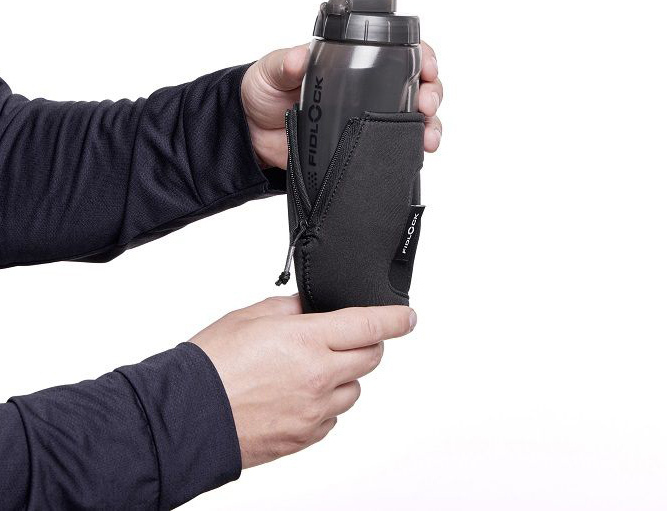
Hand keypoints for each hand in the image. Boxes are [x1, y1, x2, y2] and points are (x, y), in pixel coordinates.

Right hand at [190, 295, 416, 467]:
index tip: (407, 316)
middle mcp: (319, 377)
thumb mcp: (251, 316)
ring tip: (310, 369)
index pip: (369, 326)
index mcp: (308, 340)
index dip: (395, 319)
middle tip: (344, 338)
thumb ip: (290, 309)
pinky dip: (326, 403)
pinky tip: (298, 395)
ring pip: (354, 390)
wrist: (187, 416)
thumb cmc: (212, 364)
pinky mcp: (305, 437)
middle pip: (370, 359)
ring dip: (344, 376)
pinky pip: (332, 417)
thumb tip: (310, 308)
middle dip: (366, 344)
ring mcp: (315, 411)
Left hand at [241, 41, 442, 168]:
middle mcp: (367, 88)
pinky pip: (395, 146)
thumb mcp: (271, 71)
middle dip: (432, 92)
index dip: (421, 54)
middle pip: (416, 84)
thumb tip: (299, 58)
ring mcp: (367, 118)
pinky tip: (419, 152)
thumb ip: (284, 63)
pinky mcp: (361, 146)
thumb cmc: (264, 92)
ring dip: (429, 124)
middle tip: (426, 104)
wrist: (251, 136)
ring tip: (428, 135)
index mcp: (351, 61)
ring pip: (412, 117)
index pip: (398, 49)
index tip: (427, 65)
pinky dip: (413, 148)